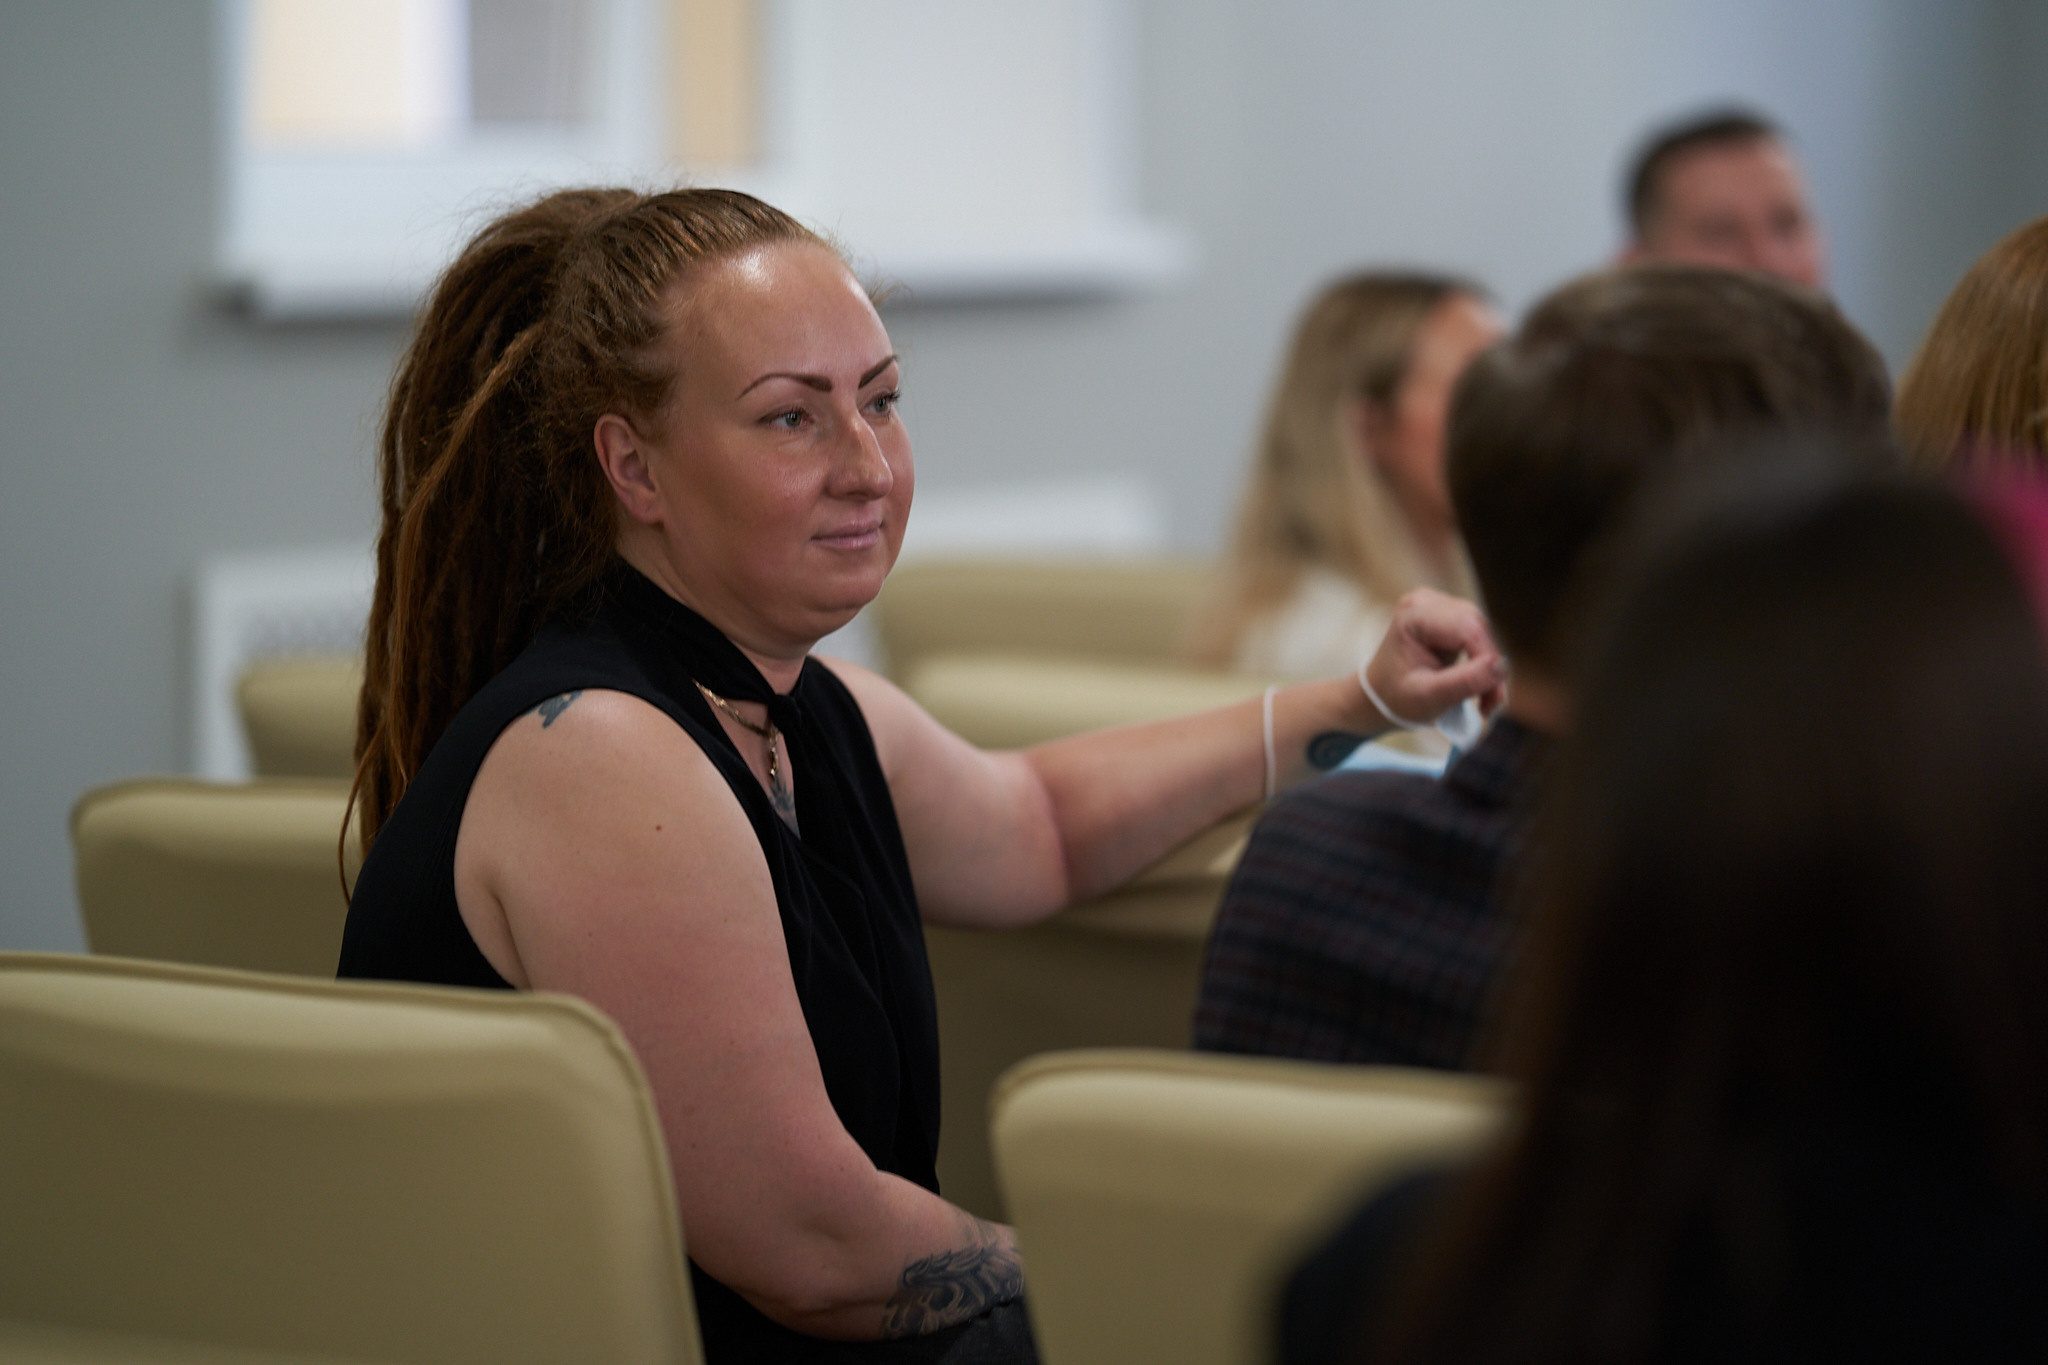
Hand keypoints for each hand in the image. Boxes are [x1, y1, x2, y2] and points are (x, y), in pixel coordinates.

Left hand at [1362, 589, 1506, 725]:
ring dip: (1489, 667)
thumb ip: (1464, 682)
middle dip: (1490, 667)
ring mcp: (1439, 605)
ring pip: (1483, 632)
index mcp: (1414, 615)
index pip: (1467, 629)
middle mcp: (1427, 601)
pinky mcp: (1450, 615)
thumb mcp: (1428, 697)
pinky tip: (1479, 686)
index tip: (1495, 698)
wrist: (1381, 693)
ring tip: (1484, 701)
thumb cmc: (1397, 696)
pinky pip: (1480, 636)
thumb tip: (1501, 666)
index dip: (1487, 660)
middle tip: (1490, 704)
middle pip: (1478, 628)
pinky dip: (1483, 662)